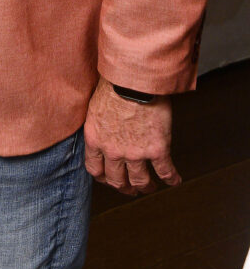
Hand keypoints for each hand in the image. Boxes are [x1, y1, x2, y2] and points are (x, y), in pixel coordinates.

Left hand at [84, 76, 180, 194]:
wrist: (132, 79)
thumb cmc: (113, 83)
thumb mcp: (95, 106)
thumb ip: (99, 124)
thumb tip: (104, 126)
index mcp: (95, 138)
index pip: (94, 168)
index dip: (103, 177)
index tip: (108, 178)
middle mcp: (113, 150)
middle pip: (117, 180)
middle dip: (124, 188)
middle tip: (130, 189)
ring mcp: (135, 153)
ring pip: (140, 181)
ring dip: (146, 187)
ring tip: (150, 186)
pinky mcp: (157, 150)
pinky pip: (165, 172)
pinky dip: (171, 179)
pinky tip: (174, 181)